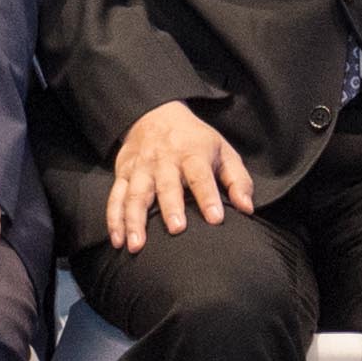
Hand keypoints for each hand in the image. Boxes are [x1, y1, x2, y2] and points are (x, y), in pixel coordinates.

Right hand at [103, 103, 255, 255]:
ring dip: (134, 219)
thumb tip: (247, 208)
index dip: (208, 196)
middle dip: (170, 206)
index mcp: (192, 154)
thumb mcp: (223, 152)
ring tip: (137, 245)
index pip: (200, 175)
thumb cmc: (195, 141)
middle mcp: (164, 161)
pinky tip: (117, 240)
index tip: (215, 218)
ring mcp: (141, 168)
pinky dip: (114, 219)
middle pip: (166, 185)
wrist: (156, 115)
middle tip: (176, 229)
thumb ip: (237, 180)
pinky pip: (116, 197)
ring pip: (136, 194)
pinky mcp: (123, 174)